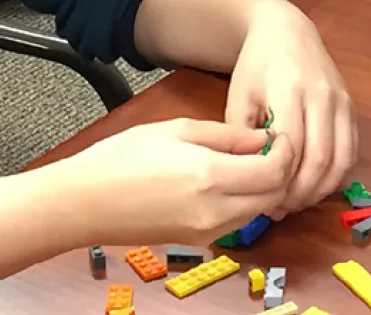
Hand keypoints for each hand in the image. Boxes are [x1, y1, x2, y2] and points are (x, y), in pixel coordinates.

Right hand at [51, 117, 295, 244]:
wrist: (84, 202)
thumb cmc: (122, 157)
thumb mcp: (177, 129)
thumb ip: (227, 135)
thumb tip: (263, 138)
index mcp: (211, 176)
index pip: (275, 171)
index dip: (286, 151)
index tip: (280, 135)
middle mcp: (215, 211)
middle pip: (274, 196)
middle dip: (281, 171)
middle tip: (270, 147)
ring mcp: (207, 232)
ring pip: (258, 211)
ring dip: (264, 188)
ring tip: (248, 161)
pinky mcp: (198, 242)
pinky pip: (237, 221)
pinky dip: (245, 202)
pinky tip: (228, 181)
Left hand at [225, 4, 356, 220]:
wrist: (286, 32)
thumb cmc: (256, 66)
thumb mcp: (237, 98)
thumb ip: (242, 138)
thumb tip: (251, 181)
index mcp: (290, 90)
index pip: (292, 147)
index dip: (279, 180)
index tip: (264, 200)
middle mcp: (323, 96)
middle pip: (321, 158)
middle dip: (301, 192)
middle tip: (281, 209)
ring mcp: (342, 101)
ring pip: (342, 159)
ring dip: (321, 189)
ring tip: (297, 202)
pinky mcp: (352, 108)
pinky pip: (351, 151)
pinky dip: (336, 175)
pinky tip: (315, 185)